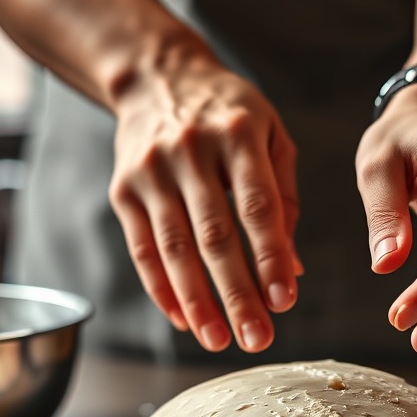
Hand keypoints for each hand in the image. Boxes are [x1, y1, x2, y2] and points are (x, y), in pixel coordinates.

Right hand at [108, 52, 300, 352]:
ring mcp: (151, 170)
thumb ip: (284, 197)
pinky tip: (182, 319)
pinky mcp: (123, 189)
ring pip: (174, 247)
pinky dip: (162, 288)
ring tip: (219, 340)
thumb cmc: (228, 113)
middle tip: (257, 338)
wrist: (156, 76)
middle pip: (214, 234)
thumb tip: (293, 269)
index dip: (270, 255)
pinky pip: (142, 248)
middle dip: (237, 293)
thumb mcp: (270, 134)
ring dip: (197, 301)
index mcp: (238, 132)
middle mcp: (190, 149)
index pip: (256, 205)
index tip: (285, 301)